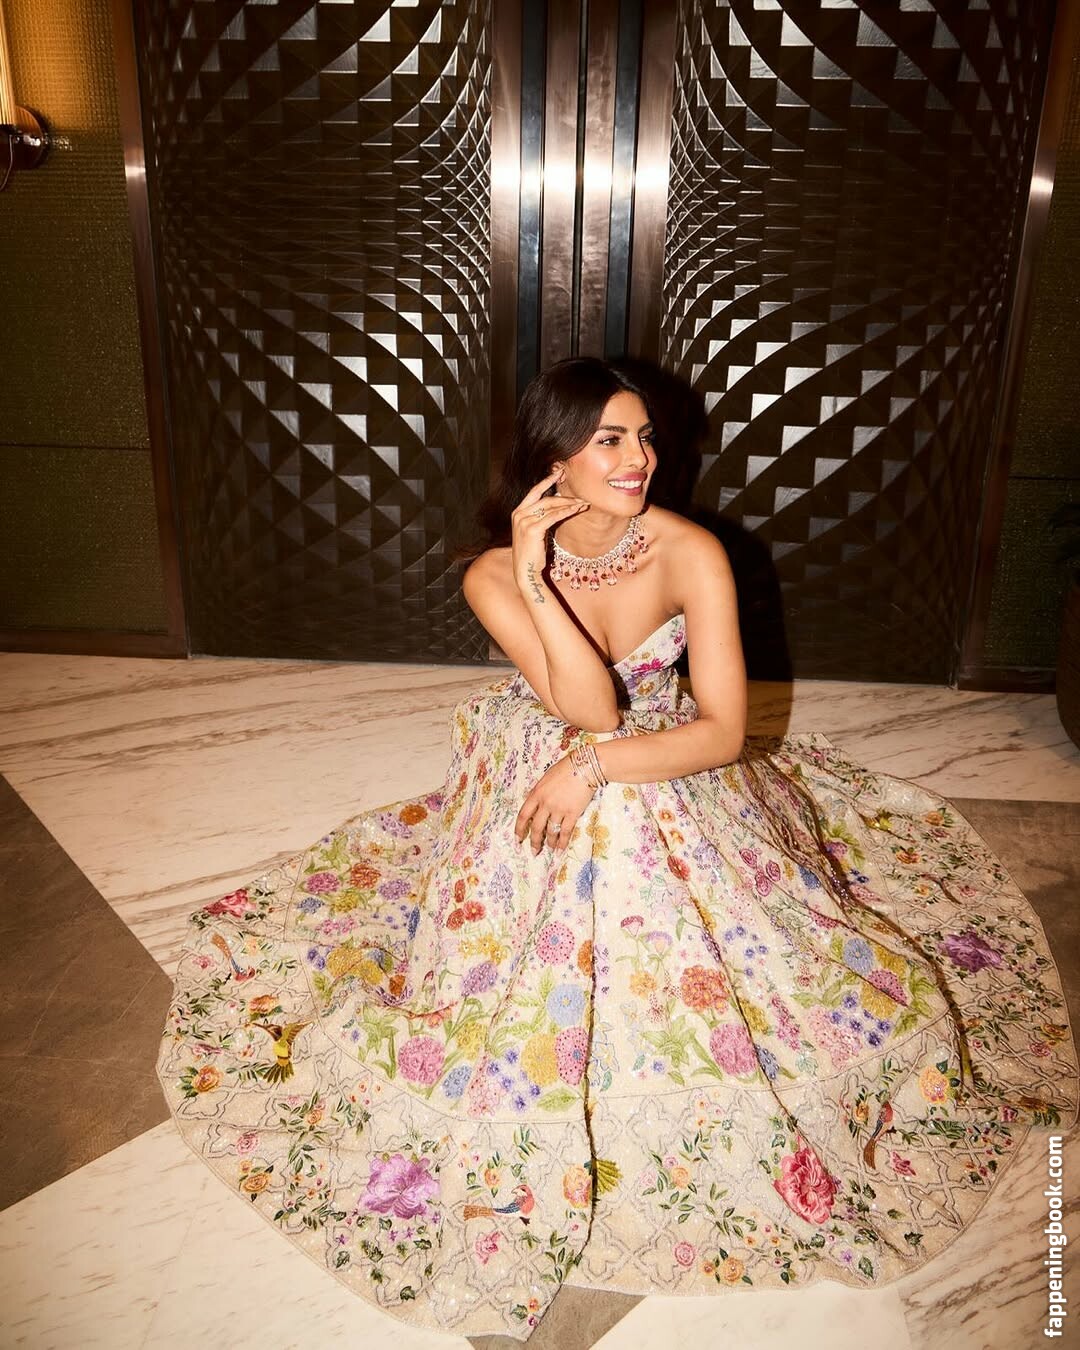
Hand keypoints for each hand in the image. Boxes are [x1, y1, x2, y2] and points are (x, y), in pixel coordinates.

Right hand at [511, 468, 589, 596]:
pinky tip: (577, 510)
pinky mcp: (532, 529)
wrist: (525, 571)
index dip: (547, 481)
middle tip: (580, 495)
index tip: (559, 472)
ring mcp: (524, 521)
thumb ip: (542, 517)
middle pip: (545, 498)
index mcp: (517, 512)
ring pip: (551, 506)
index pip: (534, 492)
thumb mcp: (535, 531)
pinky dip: (566, 512)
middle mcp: (519, 514)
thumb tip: (558, 505)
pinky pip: (553, 516)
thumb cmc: (532, 553)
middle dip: (564, 496)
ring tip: (583, 504)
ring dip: (569, 504)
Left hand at [515, 754, 596, 854]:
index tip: (518, 839)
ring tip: (550, 849)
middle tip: (534, 851)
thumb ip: (540, 792)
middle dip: (535, 841)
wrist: (585, 765)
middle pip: (536, 827)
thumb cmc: (567, 768)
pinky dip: (562, 843)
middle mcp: (545, 803)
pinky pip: (565, 832)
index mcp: (536, 793)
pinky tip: (561, 850)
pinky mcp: (572, 813)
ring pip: (551, 832)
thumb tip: (538, 805)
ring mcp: (558, 809)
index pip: (523, 815)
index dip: (519, 829)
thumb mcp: (546, 778)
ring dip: (550, 843)